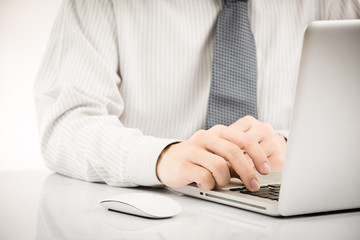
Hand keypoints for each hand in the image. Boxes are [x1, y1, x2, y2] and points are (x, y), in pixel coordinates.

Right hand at [156, 116, 285, 190]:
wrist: (167, 161)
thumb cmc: (197, 158)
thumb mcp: (217, 152)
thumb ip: (235, 157)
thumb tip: (256, 171)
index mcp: (218, 131)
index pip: (244, 140)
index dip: (258, 155)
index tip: (265, 170)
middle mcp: (205, 137)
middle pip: (233, 152)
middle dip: (247, 172)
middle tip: (253, 185)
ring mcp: (192, 150)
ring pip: (220, 166)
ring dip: (224, 180)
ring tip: (219, 183)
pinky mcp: (182, 164)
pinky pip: (204, 177)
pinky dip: (209, 185)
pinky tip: (205, 184)